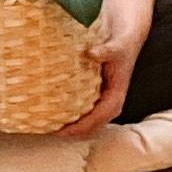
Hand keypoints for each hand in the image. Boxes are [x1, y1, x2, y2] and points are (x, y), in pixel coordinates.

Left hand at [49, 25, 145, 145]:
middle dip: (71, 132)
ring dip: (68, 127)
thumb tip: (91, 53)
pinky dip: (68, 116)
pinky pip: (80, 112)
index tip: (62, 131)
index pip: (98, 119)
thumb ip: (106, 51)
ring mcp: (101, 102)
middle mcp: (108, 104)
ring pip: (85, 123)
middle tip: (47, 130)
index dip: (81, 127)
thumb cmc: (121, 46)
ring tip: (46, 125)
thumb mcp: (116, 47)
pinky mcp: (93, 97)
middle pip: (90, 127)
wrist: (125, 39)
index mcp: (115, 98)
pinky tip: (51, 113)